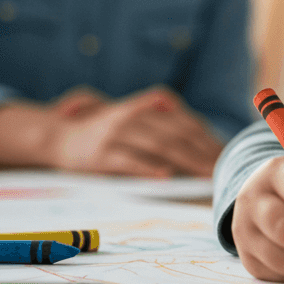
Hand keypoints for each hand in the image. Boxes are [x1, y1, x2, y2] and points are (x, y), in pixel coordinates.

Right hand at [49, 87, 224, 177]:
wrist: (59, 137)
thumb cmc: (102, 130)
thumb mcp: (131, 114)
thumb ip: (160, 116)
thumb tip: (198, 132)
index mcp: (143, 106)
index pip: (182, 120)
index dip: (205, 136)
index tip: (224, 152)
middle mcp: (132, 116)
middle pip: (176, 133)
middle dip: (202, 151)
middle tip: (222, 168)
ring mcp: (116, 134)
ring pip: (158, 146)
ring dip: (186, 161)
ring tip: (205, 174)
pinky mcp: (102, 154)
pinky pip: (129, 161)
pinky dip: (148, 168)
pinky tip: (166, 176)